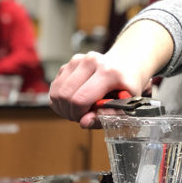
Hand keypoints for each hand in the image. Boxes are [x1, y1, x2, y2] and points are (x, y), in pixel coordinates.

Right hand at [49, 20, 173, 127]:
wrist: (127, 65)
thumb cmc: (127, 86)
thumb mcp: (125, 104)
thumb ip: (106, 115)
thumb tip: (84, 122)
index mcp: (109, 72)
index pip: (81, 99)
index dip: (78, 115)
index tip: (85, 118)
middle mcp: (92, 61)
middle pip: (65, 95)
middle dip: (70, 112)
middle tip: (82, 116)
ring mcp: (79, 60)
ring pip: (57, 91)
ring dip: (63, 106)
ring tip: (79, 109)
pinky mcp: (70, 63)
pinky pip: (55, 87)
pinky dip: (60, 99)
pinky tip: (74, 101)